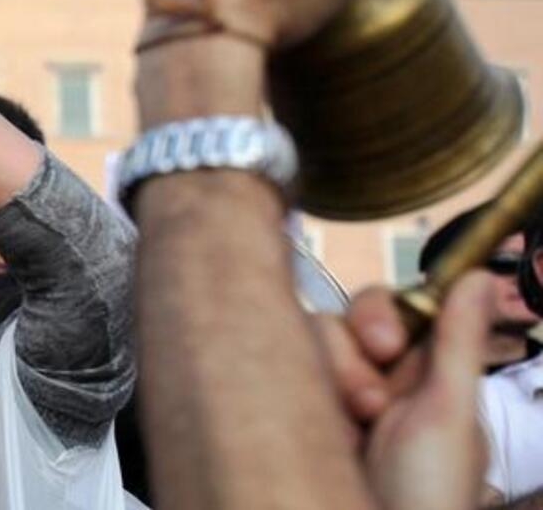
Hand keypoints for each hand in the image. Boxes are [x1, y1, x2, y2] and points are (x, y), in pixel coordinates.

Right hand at [314, 273, 495, 509]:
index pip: (395, 310)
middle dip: (352, 355)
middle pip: (346, 321)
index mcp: (426, 377)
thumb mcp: (448, 417)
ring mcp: (335, 400)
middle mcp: (378, 382)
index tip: (385, 343)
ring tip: (350, 426)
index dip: (383, 316)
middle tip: (370, 402)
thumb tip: (481, 276)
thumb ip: (456, 342)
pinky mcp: (298, 412)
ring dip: (331, 379)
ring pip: (311, 342)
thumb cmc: (429, 498)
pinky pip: (281, 369)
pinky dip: (293, 388)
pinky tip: (318, 425)